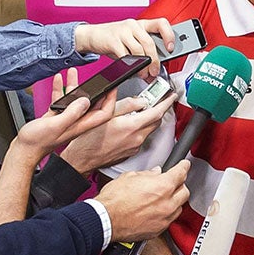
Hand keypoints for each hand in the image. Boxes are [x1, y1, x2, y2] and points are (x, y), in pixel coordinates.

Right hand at [13, 71, 117, 159]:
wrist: (24, 149)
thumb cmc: (38, 142)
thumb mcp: (56, 125)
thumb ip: (71, 113)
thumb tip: (85, 100)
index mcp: (80, 125)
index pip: (103, 113)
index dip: (110, 100)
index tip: (112, 87)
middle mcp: (76, 122)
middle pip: (92, 104)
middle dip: (95, 89)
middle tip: (96, 77)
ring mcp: (67, 119)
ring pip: (75, 99)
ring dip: (75, 85)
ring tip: (72, 72)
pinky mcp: (56, 116)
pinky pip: (62, 100)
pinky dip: (61, 89)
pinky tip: (58, 80)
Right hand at [60, 88, 174, 173]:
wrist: (82, 158)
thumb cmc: (88, 138)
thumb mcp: (106, 113)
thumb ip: (127, 105)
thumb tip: (141, 101)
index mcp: (131, 126)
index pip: (157, 112)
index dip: (167, 102)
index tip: (171, 96)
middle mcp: (136, 139)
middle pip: (156, 122)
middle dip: (158, 111)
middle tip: (154, 101)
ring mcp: (134, 147)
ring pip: (148, 130)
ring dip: (147, 120)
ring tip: (136, 113)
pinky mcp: (130, 153)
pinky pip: (140, 139)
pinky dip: (139, 130)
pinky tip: (127, 127)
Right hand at [75, 16, 174, 74]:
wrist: (92, 35)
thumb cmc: (114, 39)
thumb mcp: (131, 39)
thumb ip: (144, 49)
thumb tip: (156, 67)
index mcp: (142, 24)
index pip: (161, 23)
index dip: (169, 35)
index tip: (170, 48)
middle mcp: (133, 25)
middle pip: (150, 43)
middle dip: (154, 61)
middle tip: (154, 71)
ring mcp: (123, 31)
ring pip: (139, 50)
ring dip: (143, 66)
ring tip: (143, 73)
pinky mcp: (113, 40)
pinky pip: (125, 55)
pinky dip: (130, 66)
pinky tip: (131, 70)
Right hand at [94, 158, 190, 242]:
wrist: (105, 220)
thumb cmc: (114, 200)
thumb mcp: (130, 177)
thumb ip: (147, 175)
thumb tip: (154, 173)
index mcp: (162, 186)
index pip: (181, 173)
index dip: (183, 166)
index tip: (184, 165)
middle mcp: (167, 203)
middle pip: (184, 191)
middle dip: (180, 185)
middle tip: (173, 182)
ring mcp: (164, 218)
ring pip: (179, 207)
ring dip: (175, 201)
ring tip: (164, 198)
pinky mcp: (158, 230)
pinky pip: (169, 220)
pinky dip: (166, 214)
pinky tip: (157, 210)